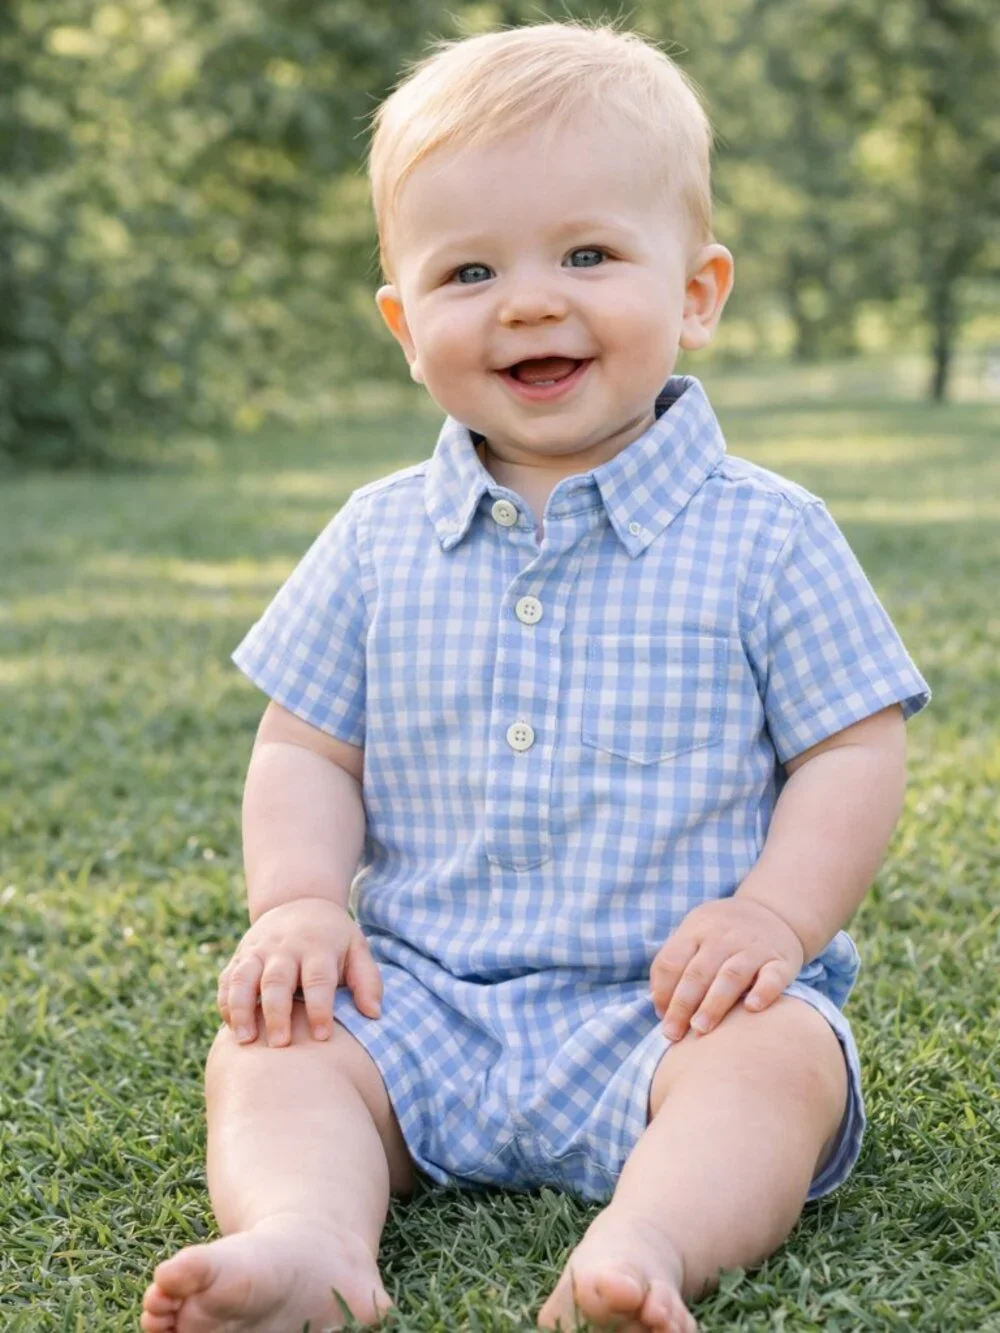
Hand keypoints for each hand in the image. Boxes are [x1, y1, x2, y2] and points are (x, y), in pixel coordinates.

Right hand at [217, 897, 381, 1046]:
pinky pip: (227, 979)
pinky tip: (231, 1027)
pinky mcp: (240, 956)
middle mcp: (285, 947)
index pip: (318, 978)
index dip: (320, 1008)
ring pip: (244, 978)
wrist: (299, 901)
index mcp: (317, 946)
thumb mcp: (357, 948)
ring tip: (245, 1040)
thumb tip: (374, 1014)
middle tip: (280, 1045)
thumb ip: (367, 980)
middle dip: (276, 1013)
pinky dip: (226, 1002)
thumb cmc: (333, 937)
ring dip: (242, 1009)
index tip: (322, 1036)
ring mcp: (258, 950)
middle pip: (277, 980)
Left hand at [649, 897, 804, 1041]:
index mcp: (696, 931)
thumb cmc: (723, 933)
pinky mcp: (781, 960)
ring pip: (730, 975)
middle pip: (698, 972)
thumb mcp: (695, 932)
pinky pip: (772, 976)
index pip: (671, 961)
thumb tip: (660, 1007)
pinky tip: (752, 1008)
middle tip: (673, 1034)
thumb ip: (676, 963)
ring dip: (714, 1003)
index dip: (662, 991)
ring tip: (701, 1029)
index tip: (662, 1018)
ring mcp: (753, 947)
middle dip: (682, 1005)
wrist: (774, 910)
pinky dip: (763, 992)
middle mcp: (723, 937)